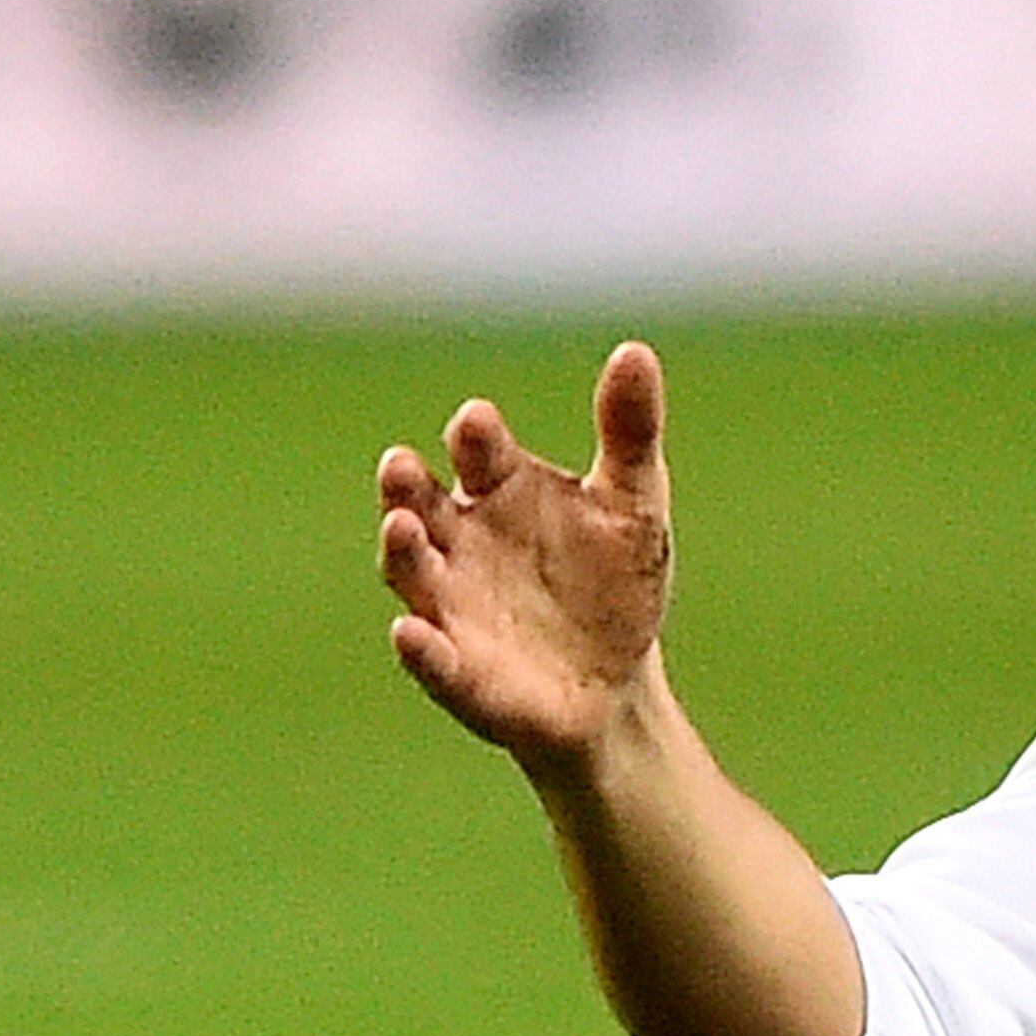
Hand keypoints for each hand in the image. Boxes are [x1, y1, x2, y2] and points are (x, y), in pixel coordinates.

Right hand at [378, 342, 674, 770]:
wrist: (617, 684)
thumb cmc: (614, 583)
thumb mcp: (633, 505)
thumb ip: (629, 433)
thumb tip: (636, 350)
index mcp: (500, 491)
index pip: (481, 453)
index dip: (476, 438)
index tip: (477, 422)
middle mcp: (459, 542)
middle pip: (421, 504)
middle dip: (407, 487)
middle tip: (401, 466)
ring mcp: (452, 607)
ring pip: (413, 573)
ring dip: (401, 551)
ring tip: (399, 526)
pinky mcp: (460, 673)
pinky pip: (432, 659)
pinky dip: (420, 648)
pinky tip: (410, 633)